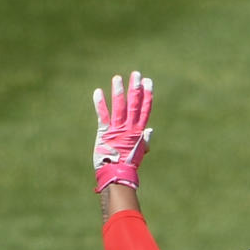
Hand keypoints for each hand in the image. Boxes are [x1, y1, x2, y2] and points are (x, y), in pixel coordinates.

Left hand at [92, 71, 153, 192]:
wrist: (117, 175)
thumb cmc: (128, 164)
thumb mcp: (139, 151)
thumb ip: (144, 140)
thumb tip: (151, 131)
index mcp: (138, 132)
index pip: (145, 110)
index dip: (147, 95)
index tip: (148, 82)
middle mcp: (129, 129)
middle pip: (134, 105)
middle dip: (135, 89)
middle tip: (136, 74)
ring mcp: (117, 130)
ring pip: (119, 107)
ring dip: (118, 92)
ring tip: (117, 78)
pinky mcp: (105, 133)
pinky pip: (103, 116)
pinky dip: (100, 104)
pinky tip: (98, 92)